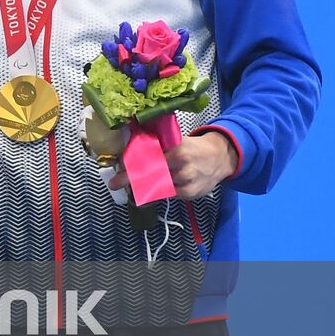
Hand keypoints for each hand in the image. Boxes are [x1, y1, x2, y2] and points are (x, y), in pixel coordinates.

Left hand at [107, 131, 236, 200]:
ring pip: (158, 188)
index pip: (150, 160)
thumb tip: (132, 147)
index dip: (133, 166)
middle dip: (132, 180)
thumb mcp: (177, 141)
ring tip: (132, 184)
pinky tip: (152, 188)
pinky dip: (158, 191)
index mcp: (178, 151)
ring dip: (143, 186)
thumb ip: (159, 146)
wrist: (221, 158)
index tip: (118, 170)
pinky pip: (168, 194)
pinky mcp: (191, 194)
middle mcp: (183, 168)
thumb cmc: (193, 148)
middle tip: (114, 183)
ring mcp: (187, 183)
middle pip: (152, 176)